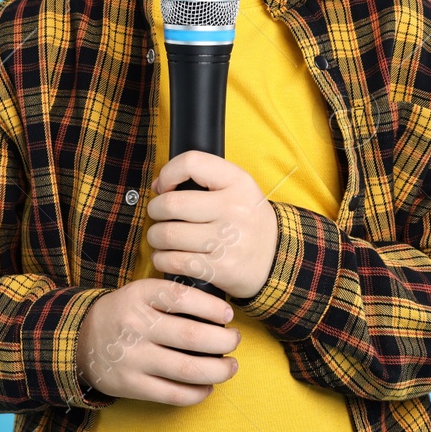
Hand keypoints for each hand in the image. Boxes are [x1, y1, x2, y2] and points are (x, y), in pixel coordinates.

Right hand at [76, 278, 240, 404]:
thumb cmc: (123, 313)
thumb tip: (218, 309)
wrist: (80, 339)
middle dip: (224, 341)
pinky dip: (197, 392)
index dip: (212, 307)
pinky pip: (173, 394)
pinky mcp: (131, 384)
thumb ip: (170, 296)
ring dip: (218, 370)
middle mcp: (136, 326)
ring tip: (231, 366)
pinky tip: (208, 385)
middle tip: (235, 340)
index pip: (182, 298)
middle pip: (192, 337)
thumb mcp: (140, 292)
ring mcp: (133, 358)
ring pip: (188, 369)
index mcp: (139, 296)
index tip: (229, 314)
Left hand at [146, 150, 279, 300]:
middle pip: (171, 204)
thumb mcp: (238, 189)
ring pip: (168, 235)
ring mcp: (228, 240)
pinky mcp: (220, 269)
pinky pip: (174, 261)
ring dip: (155, 238)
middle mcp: (235, 209)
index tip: (164, 187)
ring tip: (160, 238)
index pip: (191, 162)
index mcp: (239, 182)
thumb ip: (204, 179)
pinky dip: (161, 260)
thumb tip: (159, 185)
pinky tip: (165, 257)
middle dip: (154, 211)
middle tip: (156, 216)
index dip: (168, 173)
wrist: (276, 260)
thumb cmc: (247, 221)